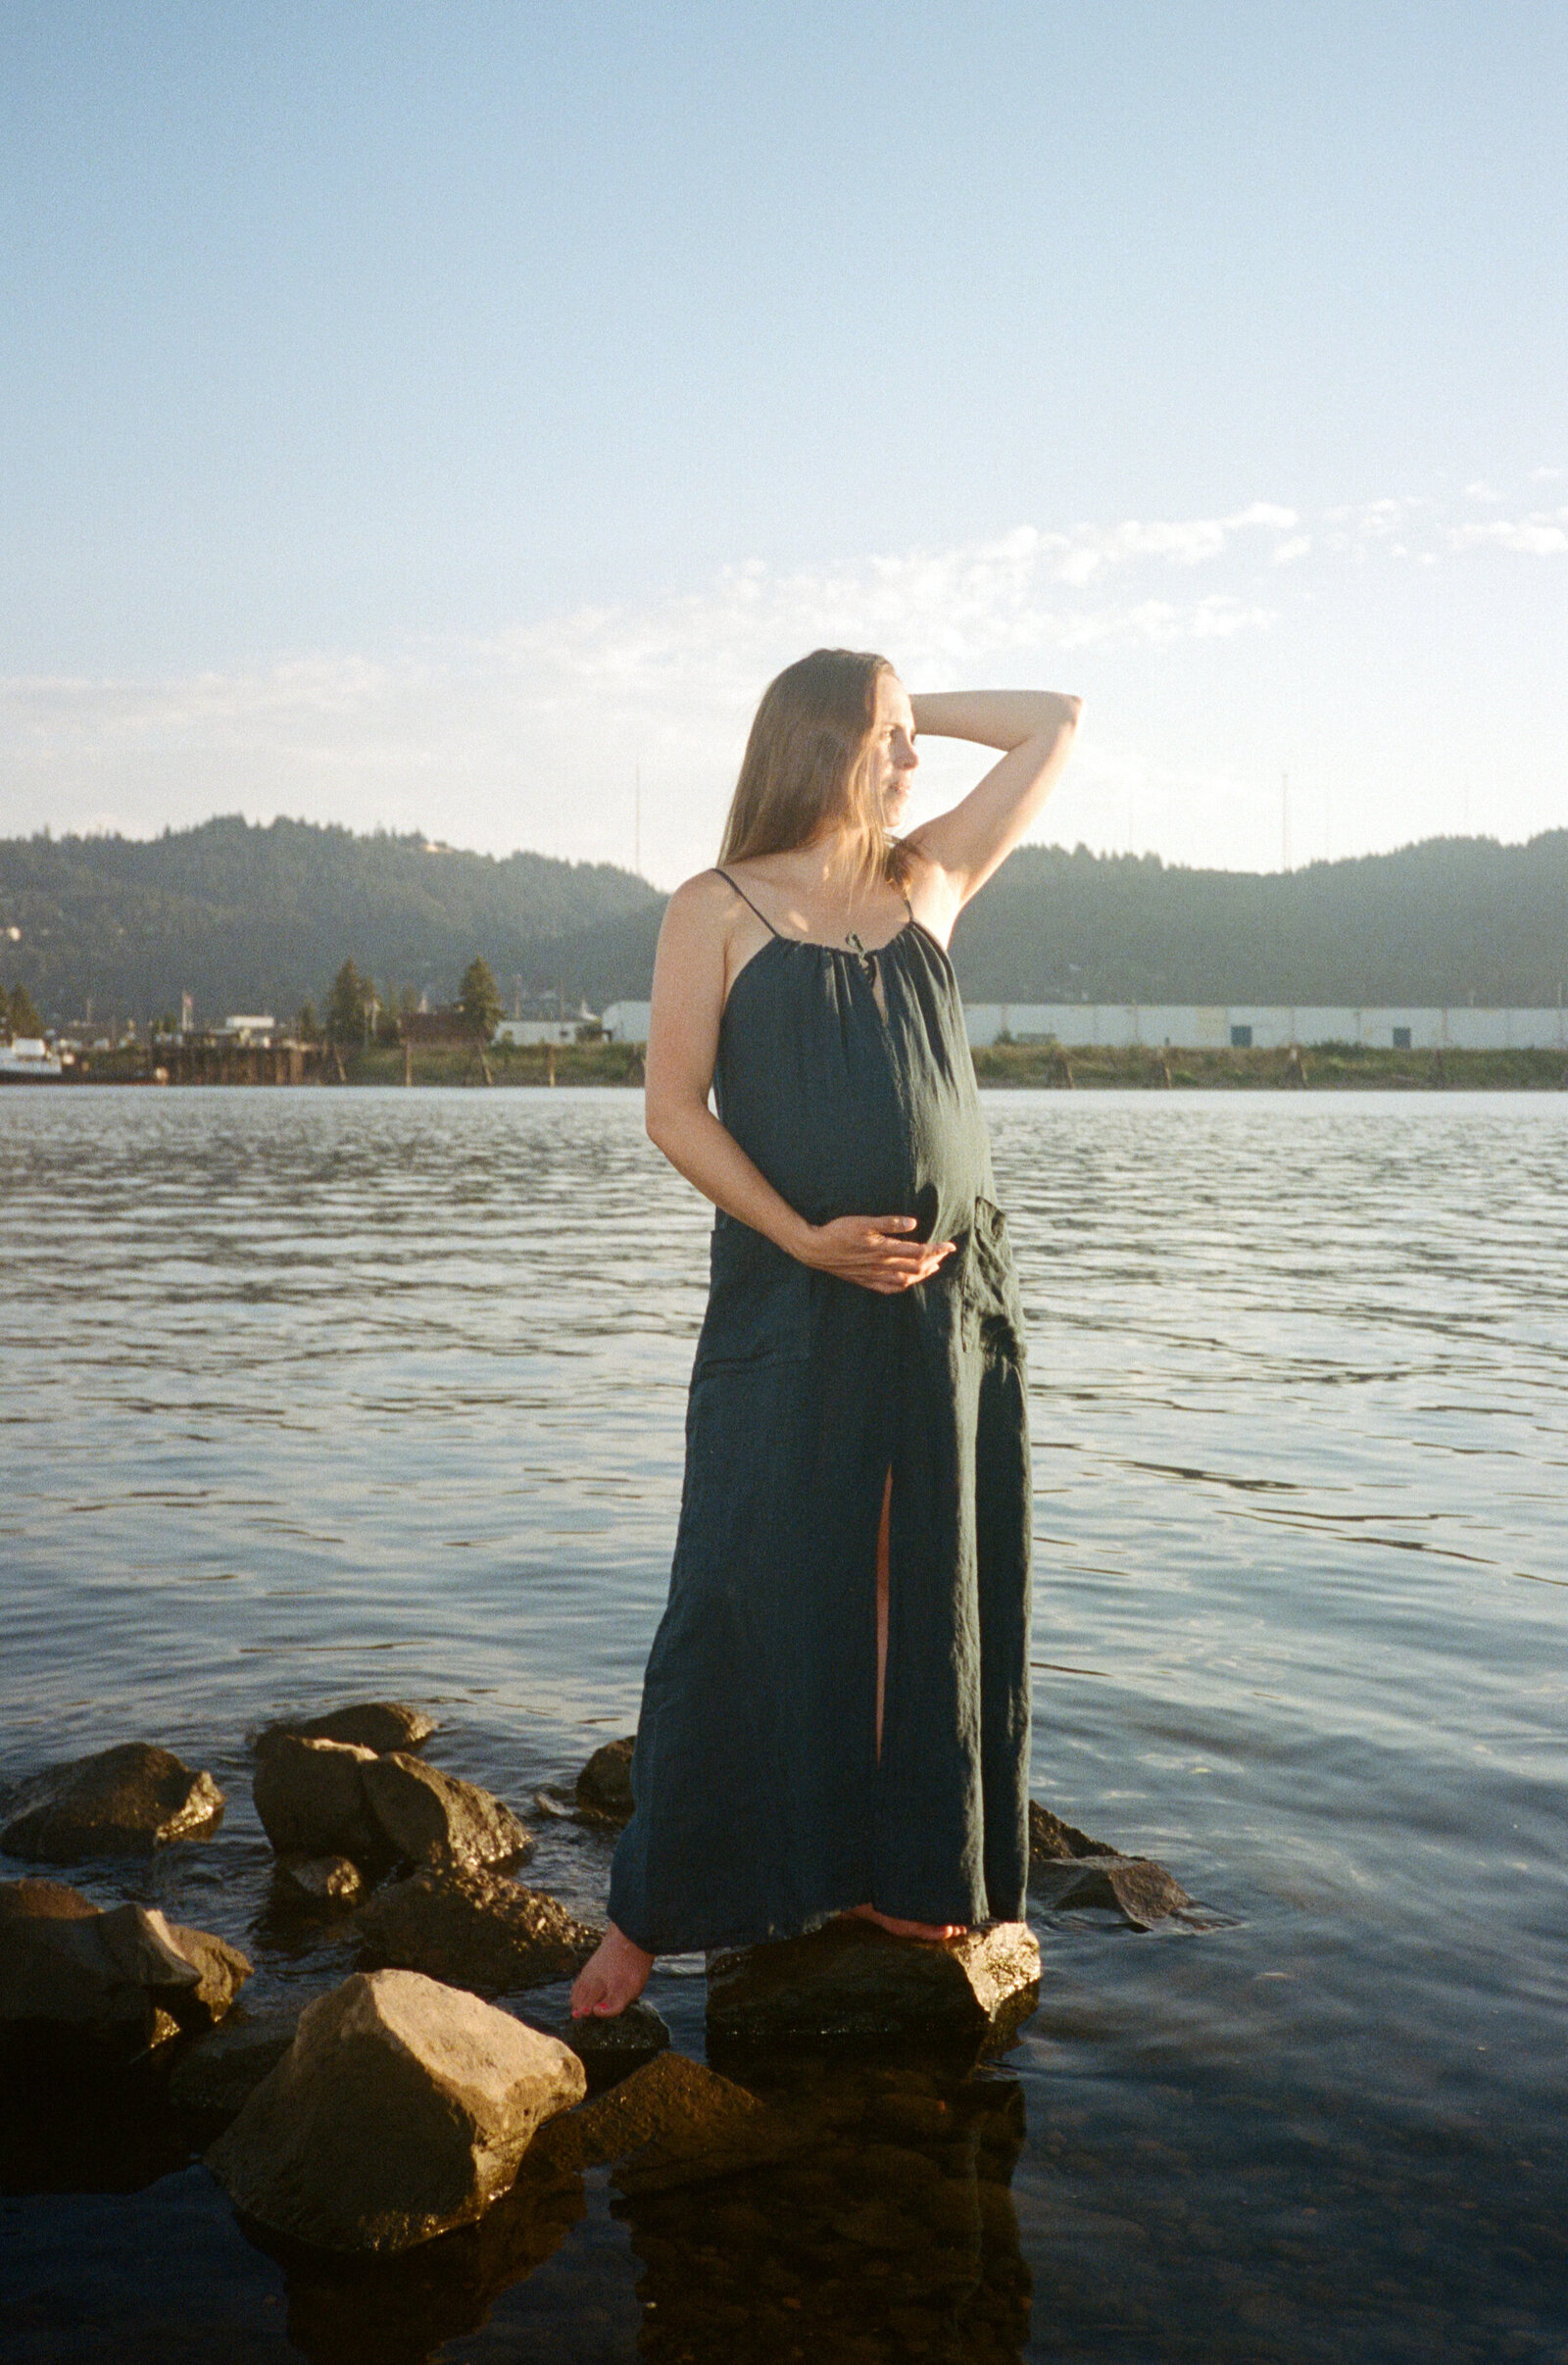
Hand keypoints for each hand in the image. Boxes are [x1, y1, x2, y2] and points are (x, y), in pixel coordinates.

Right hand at [799, 1214, 956, 1294]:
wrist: (816, 1249)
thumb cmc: (838, 1231)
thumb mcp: (863, 1221)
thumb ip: (889, 1223)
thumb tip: (913, 1223)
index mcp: (884, 1249)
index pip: (919, 1251)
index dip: (936, 1249)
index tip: (950, 1245)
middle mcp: (882, 1265)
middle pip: (916, 1266)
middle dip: (934, 1260)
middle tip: (946, 1253)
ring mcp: (874, 1275)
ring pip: (905, 1279)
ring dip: (922, 1274)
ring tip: (933, 1267)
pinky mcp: (865, 1280)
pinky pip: (889, 1288)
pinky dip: (903, 1286)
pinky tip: (907, 1283)